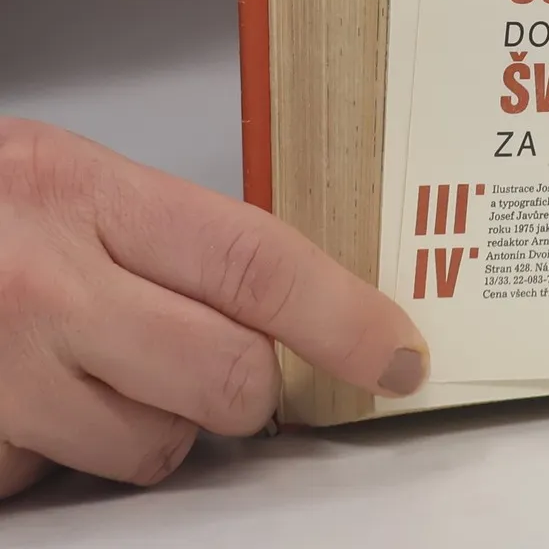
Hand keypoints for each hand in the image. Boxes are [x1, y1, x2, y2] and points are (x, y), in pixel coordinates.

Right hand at [0, 119, 427, 498]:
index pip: (258, 263)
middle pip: (225, 378)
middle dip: (249, 389)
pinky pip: (55, 482)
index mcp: (84, 198)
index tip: (398, 353)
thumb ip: (160, 231)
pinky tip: (24, 397)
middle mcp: (43, 290)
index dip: (344, 317)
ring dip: (148, 426)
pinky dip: (55, 452)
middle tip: (228, 366)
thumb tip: (277, 298)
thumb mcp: (64, 180)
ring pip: (150, 450)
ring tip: (95, 367)